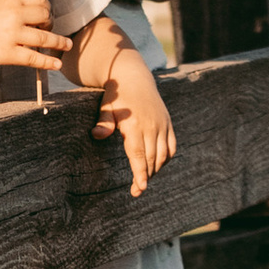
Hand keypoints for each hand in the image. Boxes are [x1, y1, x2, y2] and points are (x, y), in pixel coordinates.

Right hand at [0, 0, 76, 77]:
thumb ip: (17, 3)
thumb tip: (41, 10)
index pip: (40, 0)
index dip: (47, 8)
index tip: (47, 15)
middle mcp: (13, 15)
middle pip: (45, 17)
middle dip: (50, 24)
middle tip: (48, 30)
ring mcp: (11, 35)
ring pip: (44, 39)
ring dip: (59, 43)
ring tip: (67, 46)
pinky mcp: (7, 54)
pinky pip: (33, 58)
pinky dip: (48, 62)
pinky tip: (57, 64)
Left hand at [92, 44, 175, 196]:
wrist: (134, 78)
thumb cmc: (117, 97)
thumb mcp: (106, 108)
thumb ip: (104, 123)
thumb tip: (96, 135)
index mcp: (135, 124)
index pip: (139, 155)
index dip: (140, 174)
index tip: (140, 189)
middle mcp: (152, 126)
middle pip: (151, 159)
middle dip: (146, 177)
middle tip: (137, 190)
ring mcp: (162, 124)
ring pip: (163, 155)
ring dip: (155, 170)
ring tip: (145, 179)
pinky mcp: (168, 123)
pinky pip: (171, 146)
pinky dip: (166, 158)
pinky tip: (157, 165)